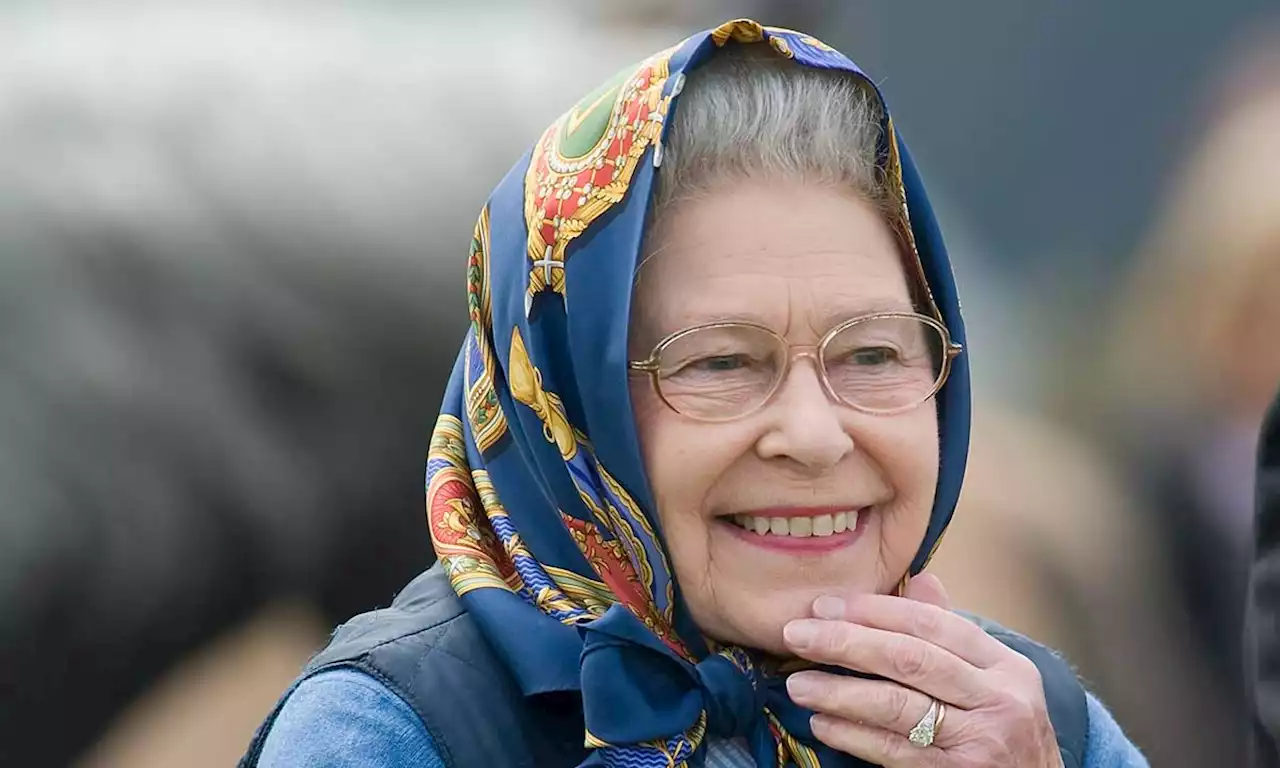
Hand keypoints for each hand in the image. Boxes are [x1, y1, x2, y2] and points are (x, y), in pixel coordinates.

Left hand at [781, 574, 1063, 766]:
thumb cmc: (1006, 738)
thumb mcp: (994, 684)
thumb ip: (953, 637)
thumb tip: (921, 578)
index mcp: (1006, 666)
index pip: (932, 623)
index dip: (873, 610)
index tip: (824, 605)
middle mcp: (1000, 699)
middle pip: (910, 658)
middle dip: (846, 642)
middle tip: (796, 635)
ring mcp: (982, 741)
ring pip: (898, 705)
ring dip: (839, 691)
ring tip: (798, 684)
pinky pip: (895, 751)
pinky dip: (854, 735)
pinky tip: (823, 724)